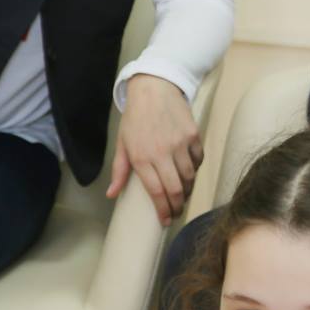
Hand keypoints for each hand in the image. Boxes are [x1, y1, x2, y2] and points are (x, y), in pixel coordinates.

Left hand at [107, 74, 202, 223]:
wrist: (154, 88)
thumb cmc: (135, 118)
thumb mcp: (122, 144)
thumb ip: (119, 171)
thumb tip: (112, 194)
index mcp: (142, 157)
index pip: (156, 191)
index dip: (163, 210)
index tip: (165, 221)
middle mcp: (162, 153)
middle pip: (176, 189)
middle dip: (177, 205)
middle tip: (176, 212)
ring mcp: (180, 144)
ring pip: (189, 176)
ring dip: (187, 189)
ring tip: (182, 194)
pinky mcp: (193, 135)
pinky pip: (198, 160)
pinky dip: (195, 170)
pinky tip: (189, 172)